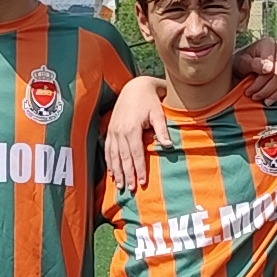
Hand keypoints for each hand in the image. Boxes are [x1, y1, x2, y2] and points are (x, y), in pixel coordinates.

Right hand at [102, 76, 171, 193]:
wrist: (134, 87)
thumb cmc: (149, 100)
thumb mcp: (158, 113)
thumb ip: (162, 130)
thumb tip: (168, 146)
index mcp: (131, 128)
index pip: (135, 154)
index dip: (138, 169)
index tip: (142, 182)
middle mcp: (119, 131)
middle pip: (123, 158)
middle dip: (127, 174)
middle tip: (131, 189)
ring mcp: (113, 131)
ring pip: (113, 156)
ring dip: (117, 172)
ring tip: (120, 185)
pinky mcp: (110, 129)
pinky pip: (107, 149)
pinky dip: (109, 162)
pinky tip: (112, 172)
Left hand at [234, 38, 276, 103]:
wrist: (247, 63)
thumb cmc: (243, 62)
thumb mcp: (242, 62)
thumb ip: (253, 64)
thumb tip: (269, 68)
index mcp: (268, 44)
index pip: (270, 66)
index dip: (261, 82)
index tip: (249, 92)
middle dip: (268, 90)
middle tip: (255, 97)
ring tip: (266, 101)